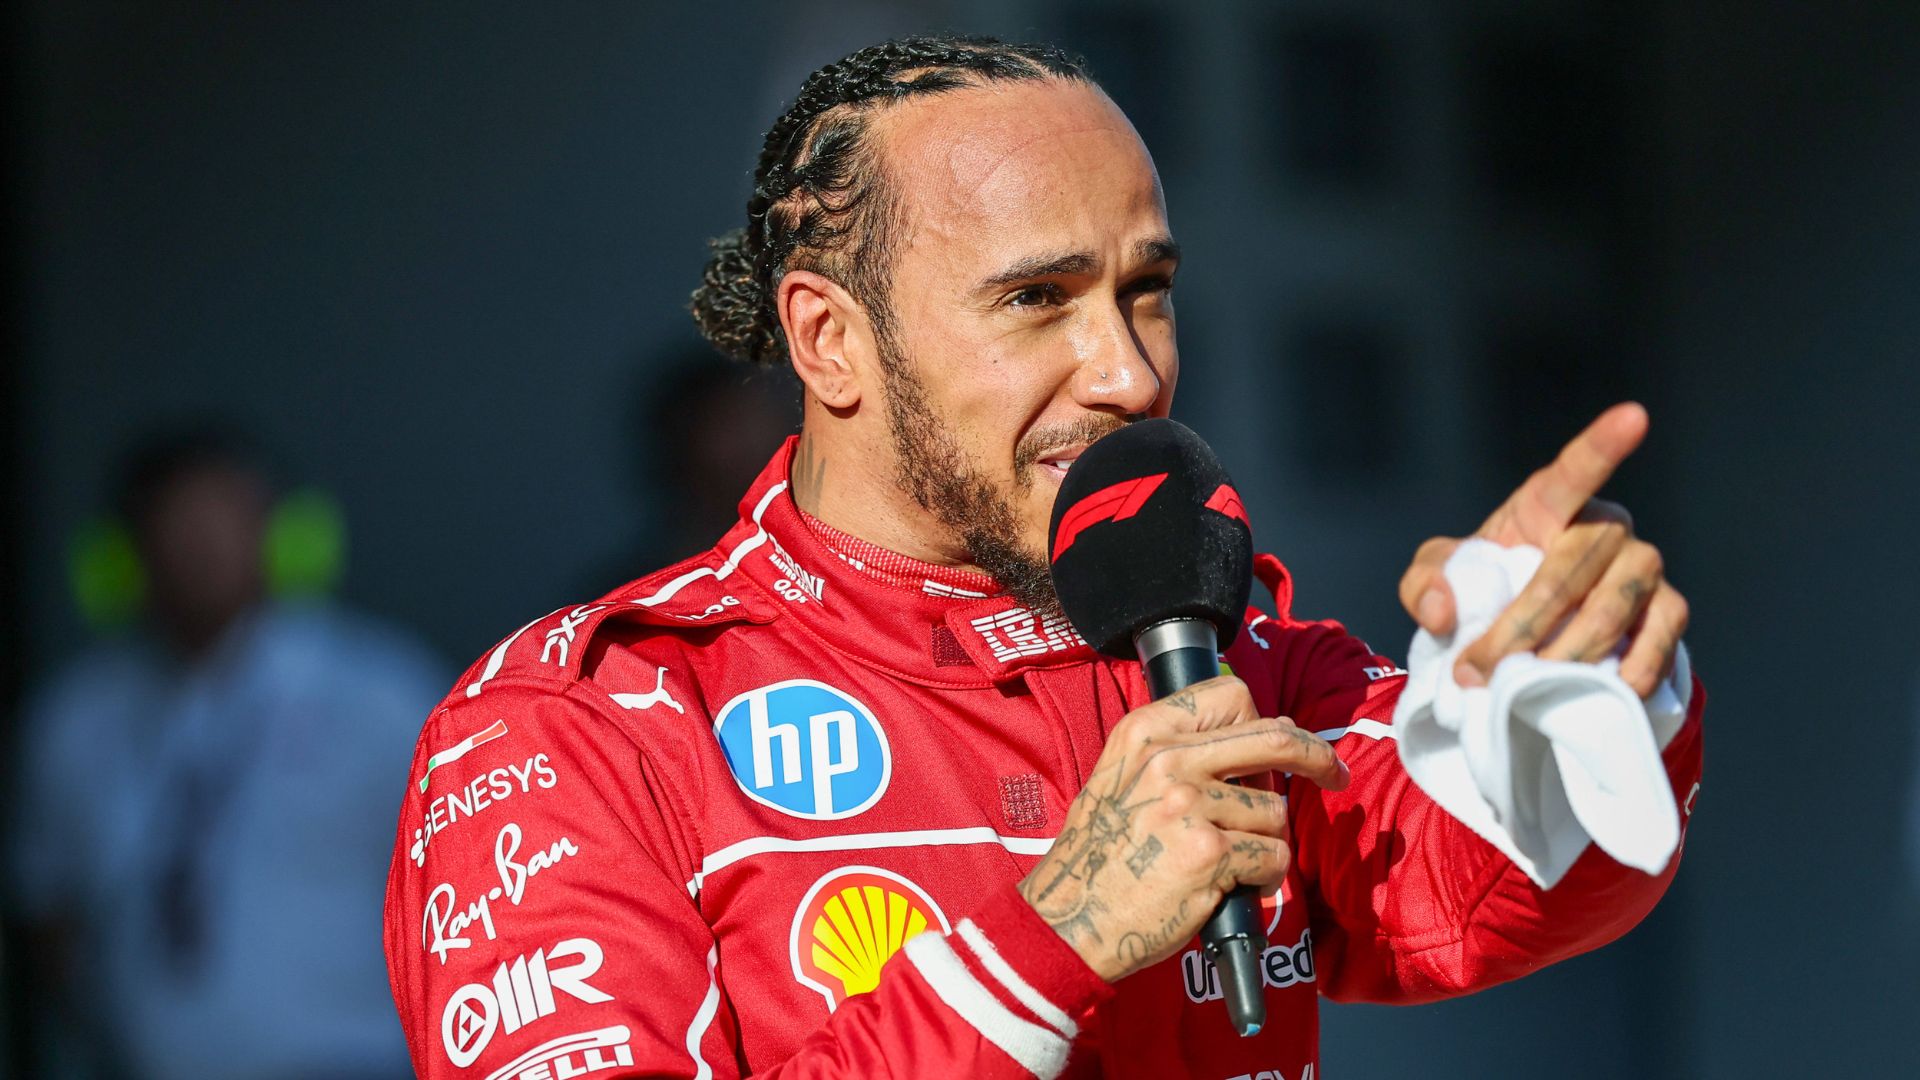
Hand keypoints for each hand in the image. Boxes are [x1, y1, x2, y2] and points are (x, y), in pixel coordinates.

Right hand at [1018, 676, 1348, 982]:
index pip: (1230, 697)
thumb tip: (1263, 733)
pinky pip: (1273, 856)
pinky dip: (1263, 877)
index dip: (1264, 720)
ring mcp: (1191, 805)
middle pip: (1275, 739)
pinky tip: (1231, 885)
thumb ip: (1178, 751)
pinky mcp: (1212, 853)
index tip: (1283, 740)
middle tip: (1334, 773)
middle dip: (1317, 757)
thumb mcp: (1121, 777)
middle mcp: (1168, 760)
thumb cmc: (1100, 854)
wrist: (1072, 917)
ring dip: (1264, 842)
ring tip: (1225, 861)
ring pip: (1275, 812)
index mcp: (1144, 733)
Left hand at [1397, 402, 1689, 697]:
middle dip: (1522, 627)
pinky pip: (1660, 637)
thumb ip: (1424, 584)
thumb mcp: (1435, 579)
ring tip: (1527, 688)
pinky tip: (1603, 690)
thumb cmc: (1484, 588)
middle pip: (1572, 570)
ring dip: (1568, 653)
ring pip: (1614, 606)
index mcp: (1548, 504)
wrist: (1529, 636)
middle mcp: (1605, 527)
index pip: (1576, 469)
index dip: (1603, 444)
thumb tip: (1443, 613)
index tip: (1634, 415)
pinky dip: (1632, 668)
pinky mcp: (1668, 610)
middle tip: (1481, 670)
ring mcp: (1644, 567)